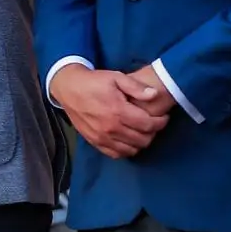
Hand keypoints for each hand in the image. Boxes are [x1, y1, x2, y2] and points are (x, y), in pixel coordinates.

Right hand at [50, 65, 170, 158]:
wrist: (67, 88)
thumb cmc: (93, 81)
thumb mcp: (115, 77)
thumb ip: (136, 87)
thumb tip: (155, 94)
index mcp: (118, 111)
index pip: (149, 125)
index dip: (161, 122)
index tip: (163, 117)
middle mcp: (111, 128)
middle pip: (143, 139)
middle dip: (153, 132)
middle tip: (152, 123)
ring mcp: (102, 137)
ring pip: (132, 149)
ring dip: (141, 142)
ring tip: (141, 131)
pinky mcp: (95, 141)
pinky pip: (117, 154)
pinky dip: (126, 150)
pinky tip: (128, 140)